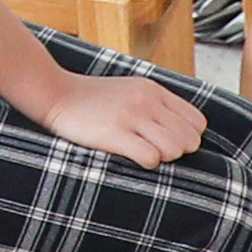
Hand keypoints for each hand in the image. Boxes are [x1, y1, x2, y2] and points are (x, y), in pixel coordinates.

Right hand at [28, 62, 203, 168]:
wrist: (55, 93)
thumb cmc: (93, 98)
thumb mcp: (131, 89)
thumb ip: (157, 103)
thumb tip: (184, 131)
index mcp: (153, 90)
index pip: (197, 121)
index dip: (188, 136)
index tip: (171, 141)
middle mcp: (146, 101)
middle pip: (190, 139)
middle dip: (178, 151)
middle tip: (157, 151)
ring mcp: (130, 116)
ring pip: (174, 150)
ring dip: (163, 158)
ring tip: (145, 153)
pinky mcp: (114, 133)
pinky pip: (151, 157)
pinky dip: (147, 163)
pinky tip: (133, 156)